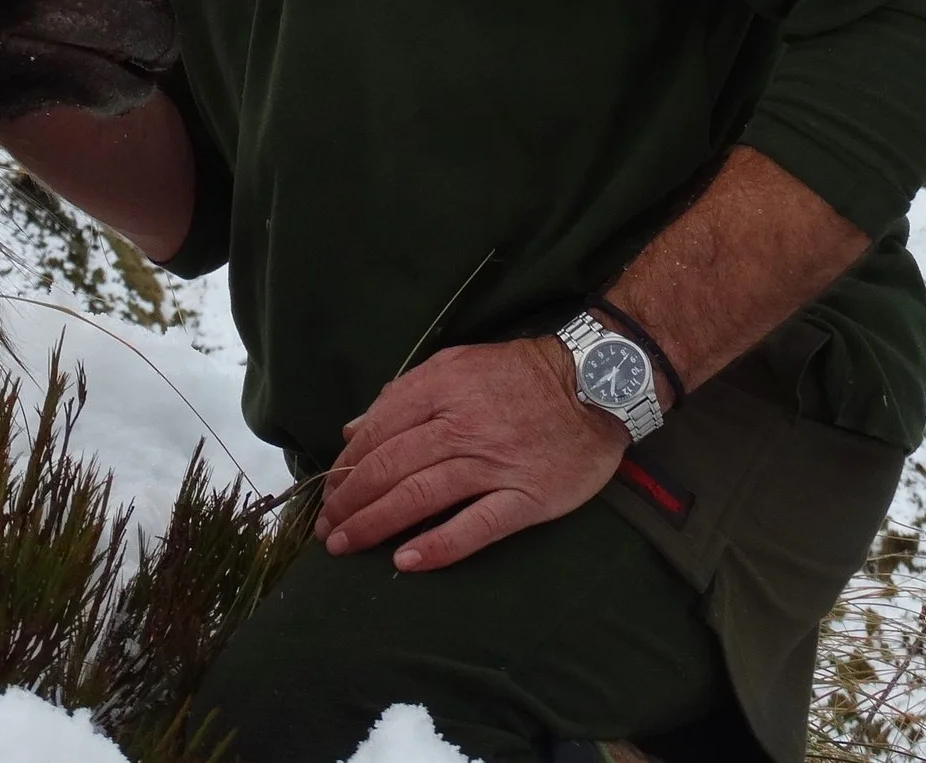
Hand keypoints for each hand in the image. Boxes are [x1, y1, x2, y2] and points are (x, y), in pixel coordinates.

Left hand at [311, 335, 627, 573]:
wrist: (597, 382)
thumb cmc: (520, 375)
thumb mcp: (456, 364)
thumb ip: (404, 394)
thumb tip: (355, 429)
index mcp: (441, 387)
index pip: (378, 432)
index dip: (346, 467)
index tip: (330, 494)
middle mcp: (462, 425)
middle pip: (390, 468)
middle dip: (350, 502)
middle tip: (327, 531)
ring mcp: (495, 463)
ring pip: (421, 496)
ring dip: (375, 524)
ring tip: (346, 545)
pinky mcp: (527, 497)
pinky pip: (476, 526)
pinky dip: (438, 546)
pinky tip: (406, 561)